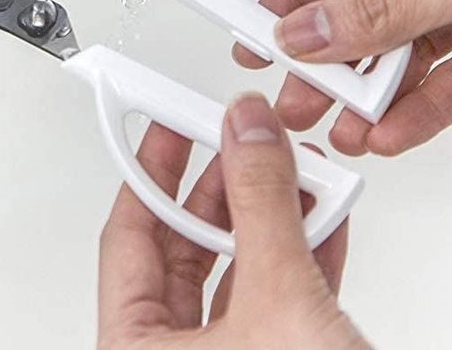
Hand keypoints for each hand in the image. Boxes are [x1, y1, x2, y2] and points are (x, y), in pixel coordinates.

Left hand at [97, 93, 366, 348]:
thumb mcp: (278, 301)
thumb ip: (261, 208)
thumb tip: (248, 134)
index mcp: (140, 347)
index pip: (128, 234)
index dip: (152, 169)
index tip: (169, 123)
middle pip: (188, 245)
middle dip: (226, 185)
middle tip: (240, 137)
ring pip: (239, 267)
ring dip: (273, 214)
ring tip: (295, 169)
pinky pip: (280, 294)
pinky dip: (303, 251)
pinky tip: (322, 213)